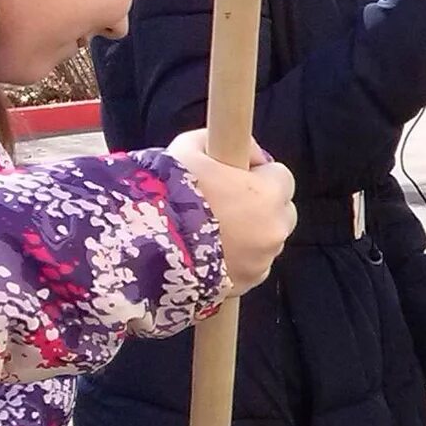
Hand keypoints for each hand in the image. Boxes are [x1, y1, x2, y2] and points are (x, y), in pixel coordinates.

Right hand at [166, 131, 296, 297]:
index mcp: (268, 194)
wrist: (143, 246)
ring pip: (268, 241)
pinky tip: (213, 252)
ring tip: (215, 230)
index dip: (259, 174)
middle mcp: (274, 229)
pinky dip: (241, 260)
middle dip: (262, 205)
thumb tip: (253, 154)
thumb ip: (228, 142)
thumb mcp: (190, 148)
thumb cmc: (167, 192)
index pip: (282, 176)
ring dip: (252, 234)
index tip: (238, 175)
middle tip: (228, 203)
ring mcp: (263, 261)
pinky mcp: (248, 284)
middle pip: (281, 211)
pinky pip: (253, 266)